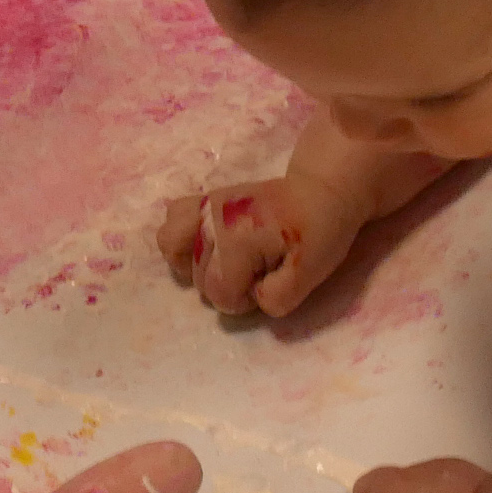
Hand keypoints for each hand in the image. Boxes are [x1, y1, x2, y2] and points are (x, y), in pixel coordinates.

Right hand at [159, 174, 360, 318]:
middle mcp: (212, 219)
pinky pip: (171, 223)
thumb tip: (253, 298)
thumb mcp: (310, 274)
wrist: (320, 192)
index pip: (221, 295)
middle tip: (259, 268)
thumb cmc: (318, 234)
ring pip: (171, 246)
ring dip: (197, 265)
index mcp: (237, 239)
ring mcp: (204, 206)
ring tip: (226, 262)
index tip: (270, 280)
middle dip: (229, 285)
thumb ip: (278, 297)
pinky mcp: (202, 200)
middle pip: (199, 280)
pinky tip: (207, 248)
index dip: (246, 300)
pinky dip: (181, 242)